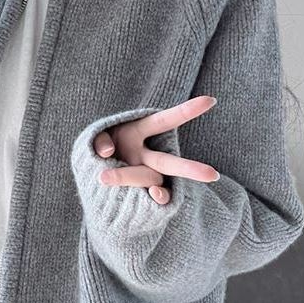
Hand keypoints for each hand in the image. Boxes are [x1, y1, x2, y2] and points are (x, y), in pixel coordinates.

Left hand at [94, 96, 219, 205]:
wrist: (91, 176)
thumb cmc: (99, 148)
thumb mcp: (95, 137)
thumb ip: (98, 139)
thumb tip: (104, 152)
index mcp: (138, 133)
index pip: (165, 121)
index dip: (186, 111)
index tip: (211, 100)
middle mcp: (145, 157)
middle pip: (169, 163)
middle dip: (189, 169)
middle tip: (212, 175)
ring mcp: (143, 178)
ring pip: (152, 182)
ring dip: (143, 184)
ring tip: (148, 192)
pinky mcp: (137, 196)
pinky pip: (148, 201)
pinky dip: (152, 200)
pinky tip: (153, 197)